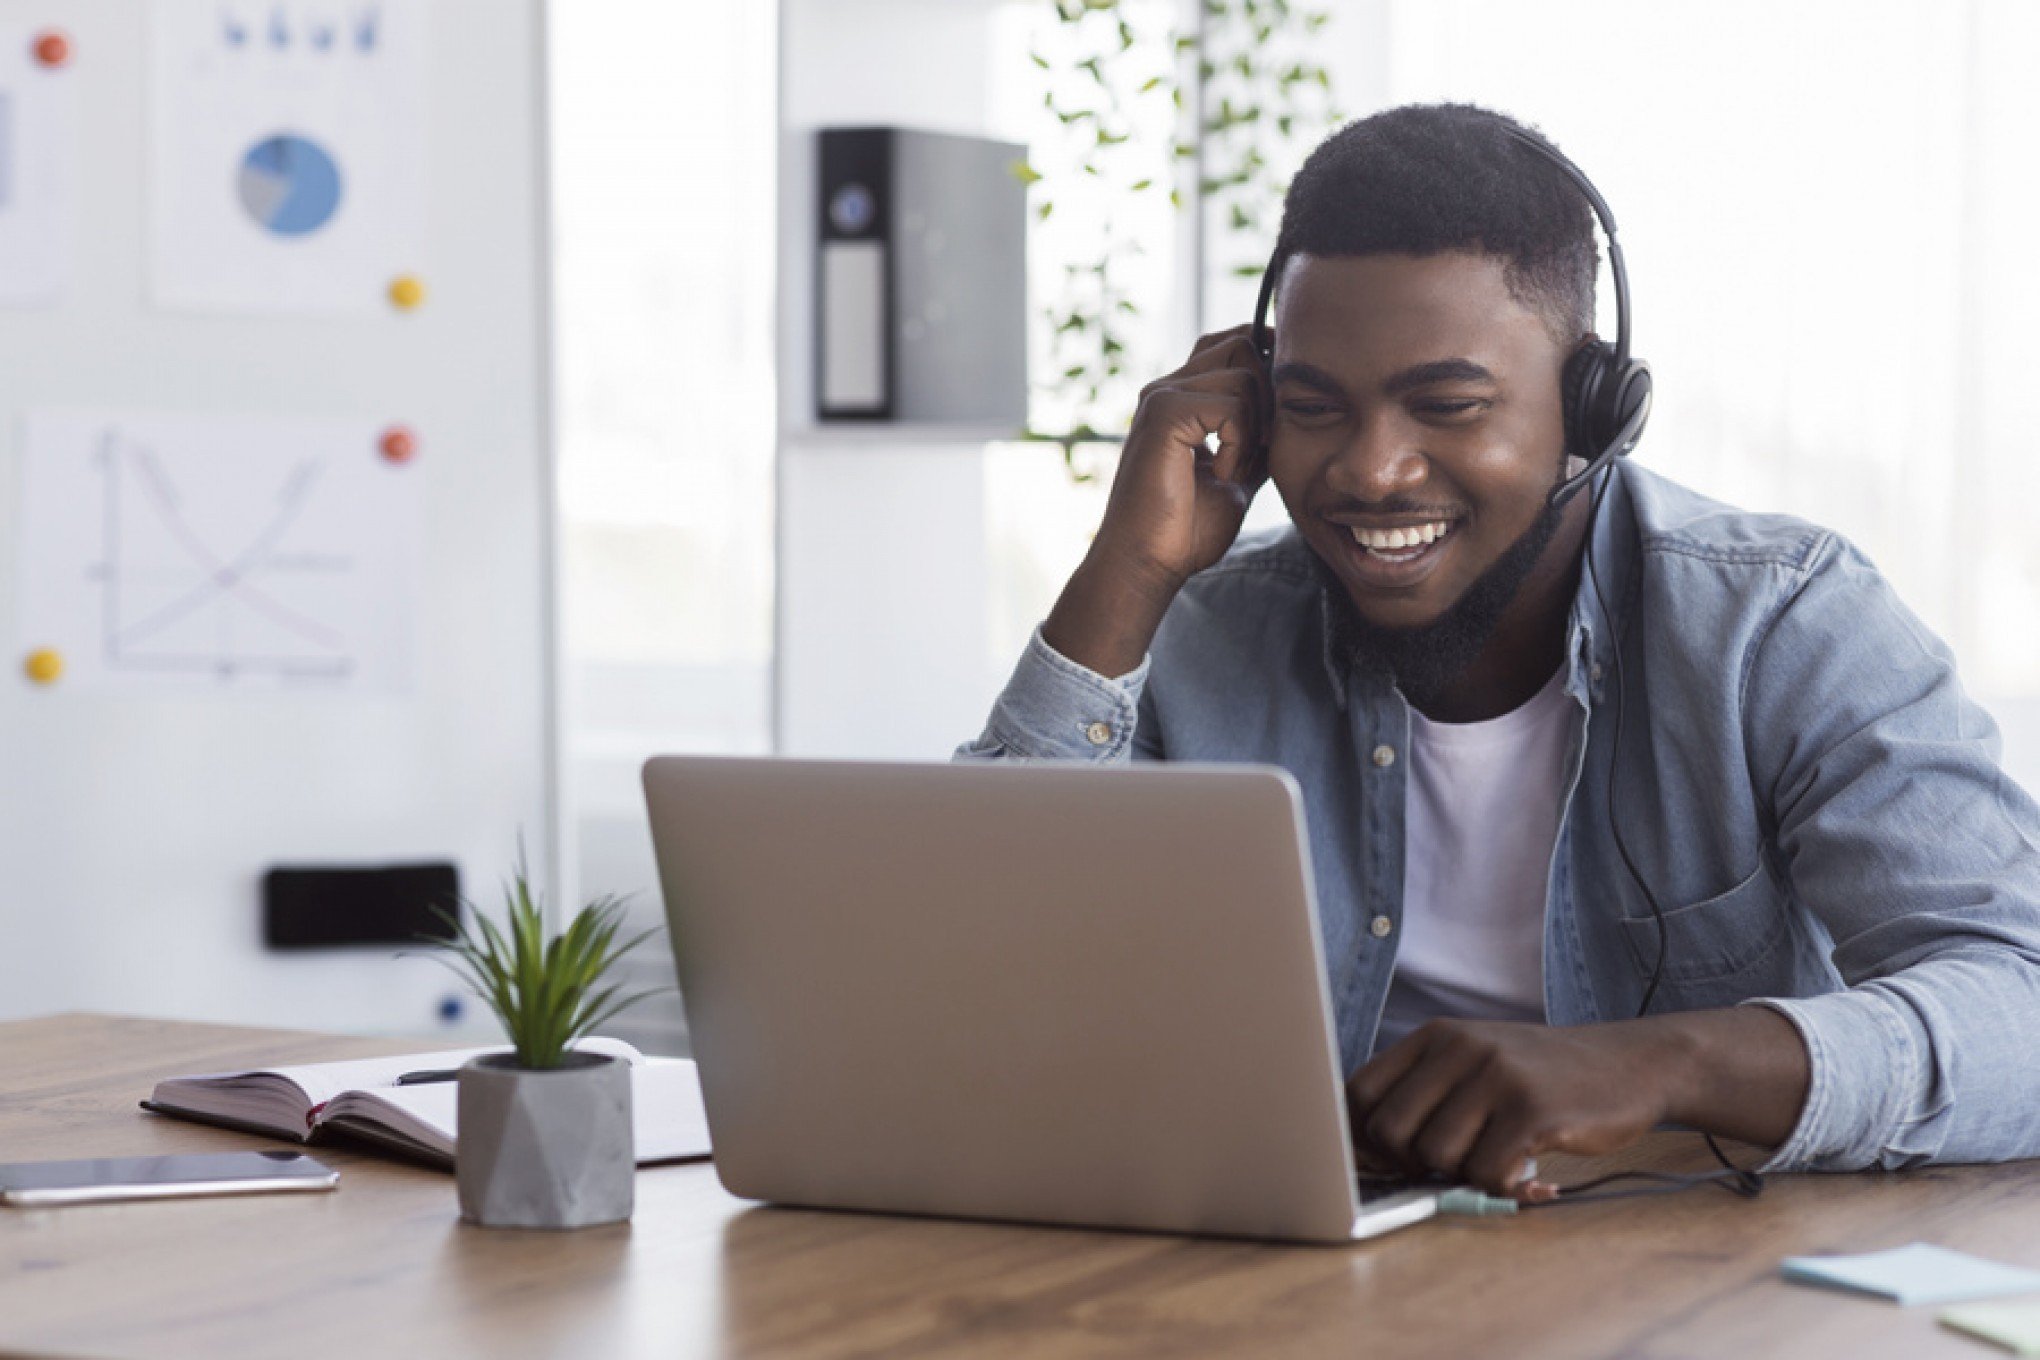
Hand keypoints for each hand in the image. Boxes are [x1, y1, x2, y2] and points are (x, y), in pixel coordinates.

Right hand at [1094, 324, 1270, 589]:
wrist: (1146, 564)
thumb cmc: (1184, 531)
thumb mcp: (1237, 477)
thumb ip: (1254, 442)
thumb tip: (1288, 420)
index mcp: (1180, 399)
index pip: (1230, 344)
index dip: (1263, 362)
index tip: (1280, 412)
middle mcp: (1167, 388)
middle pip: (1241, 343)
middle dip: (1268, 392)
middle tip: (1262, 446)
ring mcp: (1162, 396)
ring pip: (1244, 373)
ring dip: (1256, 425)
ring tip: (1238, 468)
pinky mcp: (1165, 413)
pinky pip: (1233, 405)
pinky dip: (1240, 443)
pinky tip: (1222, 475)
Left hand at [1345, 1019, 1679, 1200]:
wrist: (1631, 1063)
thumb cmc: (1543, 1076)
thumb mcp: (1476, 1062)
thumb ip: (1426, 1093)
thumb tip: (1362, 1152)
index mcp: (1436, 1036)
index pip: (1359, 1093)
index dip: (1361, 1139)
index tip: (1385, 1163)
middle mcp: (1459, 1047)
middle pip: (1389, 1131)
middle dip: (1411, 1164)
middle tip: (1452, 1165)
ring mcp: (1496, 1076)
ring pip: (1434, 1156)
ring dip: (1462, 1174)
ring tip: (1498, 1159)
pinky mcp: (1532, 1110)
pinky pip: (1485, 1172)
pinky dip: (1501, 1186)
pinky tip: (1527, 1170)